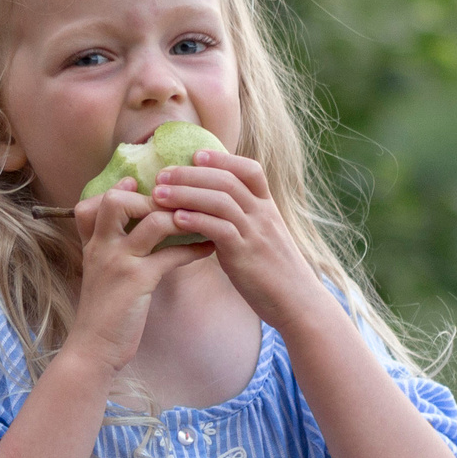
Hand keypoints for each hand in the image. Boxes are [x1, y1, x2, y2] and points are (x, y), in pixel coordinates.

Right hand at [65, 180, 211, 372]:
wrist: (94, 348)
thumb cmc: (104, 311)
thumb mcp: (100, 272)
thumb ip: (112, 248)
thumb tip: (142, 225)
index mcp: (91, 243)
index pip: (94, 202)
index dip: (119, 189)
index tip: (145, 186)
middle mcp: (101, 246)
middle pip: (117, 199)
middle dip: (151, 197)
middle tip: (178, 204)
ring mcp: (118, 261)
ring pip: (152, 220)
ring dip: (182, 217)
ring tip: (201, 220)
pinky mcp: (137, 280)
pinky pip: (171, 254)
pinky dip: (194, 248)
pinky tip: (208, 249)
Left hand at [148, 151, 323, 329]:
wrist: (298, 302)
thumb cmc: (275, 272)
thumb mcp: (264, 237)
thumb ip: (245, 220)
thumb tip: (215, 209)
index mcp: (268, 207)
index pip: (250, 169)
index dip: (222, 159)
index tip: (195, 154)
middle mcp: (263, 214)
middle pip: (227, 181)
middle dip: (191, 174)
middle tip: (161, 175)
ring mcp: (256, 233)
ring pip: (220, 200)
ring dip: (185, 194)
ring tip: (158, 195)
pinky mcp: (246, 254)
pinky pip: (219, 229)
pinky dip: (196, 220)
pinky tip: (175, 219)